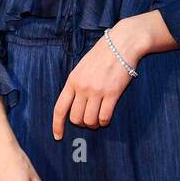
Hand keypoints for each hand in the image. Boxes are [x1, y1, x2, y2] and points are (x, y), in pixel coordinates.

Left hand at [52, 16, 149, 138]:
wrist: (122, 43)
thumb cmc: (103, 54)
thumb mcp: (82, 67)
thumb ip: (77, 84)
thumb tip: (74, 104)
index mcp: (72, 80)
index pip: (60, 108)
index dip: (57, 125)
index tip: (58, 136)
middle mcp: (82, 87)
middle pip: (76, 118)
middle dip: (82, 123)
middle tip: (88, 120)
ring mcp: (97, 91)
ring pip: (90, 120)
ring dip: (94, 124)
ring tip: (98, 119)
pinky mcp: (112, 93)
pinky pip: (104, 117)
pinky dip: (104, 121)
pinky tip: (106, 117)